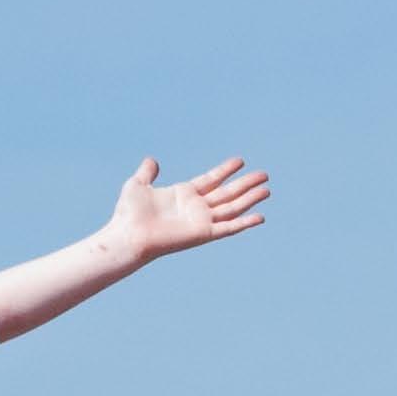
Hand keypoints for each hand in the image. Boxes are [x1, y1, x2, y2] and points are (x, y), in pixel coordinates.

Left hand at [106, 156, 269, 261]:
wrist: (129, 234)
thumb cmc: (129, 214)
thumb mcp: (138, 185)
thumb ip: (148, 173)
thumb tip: (152, 161)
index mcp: (184, 194)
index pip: (211, 179)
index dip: (226, 170)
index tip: (240, 161)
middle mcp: (196, 208)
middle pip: (227, 193)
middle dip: (246, 184)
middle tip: (264, 174)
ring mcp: (201, 221)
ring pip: (233, 207)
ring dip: (250, 199)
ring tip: (267, 189)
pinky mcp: (203, 234)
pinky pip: (229, 228)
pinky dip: (244, 223)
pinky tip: (260, 217)